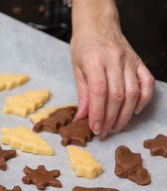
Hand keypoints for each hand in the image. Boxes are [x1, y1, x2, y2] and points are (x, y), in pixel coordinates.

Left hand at [70, 0, 154, 139]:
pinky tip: (135, 111)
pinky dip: (144, 99)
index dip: (97, 113)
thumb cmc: (84, 46)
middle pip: (117, 96)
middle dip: (110, 118)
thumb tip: (81, 117)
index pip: (99, 92)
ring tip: (116, 127)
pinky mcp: (139, 62)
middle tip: (104, 132)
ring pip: (133, 93)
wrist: (98, 25)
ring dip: (125, 114)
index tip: (94, 128)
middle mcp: (114, 60)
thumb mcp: (77, 68)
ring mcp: (130, 60)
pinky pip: (147, 83)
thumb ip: (82, 94)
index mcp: (95, 61)